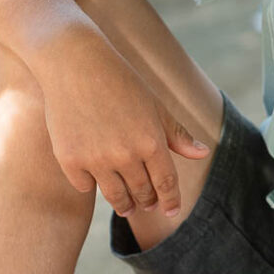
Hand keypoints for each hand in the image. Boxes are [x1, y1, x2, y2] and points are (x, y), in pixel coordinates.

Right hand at [41, 32, 209, 217]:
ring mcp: (96, 160)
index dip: (171, 200)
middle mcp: (126, 155)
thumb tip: (203, 153)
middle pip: (142, 193)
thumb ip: (177, 134)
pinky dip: (92, 185)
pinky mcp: (70, 160)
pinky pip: (85, 186)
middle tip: (148, 205)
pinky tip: (96, 183)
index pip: (166, 183)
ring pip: (116, 197)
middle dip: (148, 202)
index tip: (171, 211)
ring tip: (126, 207)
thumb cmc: (119, 81)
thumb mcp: (154, 105)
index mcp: (152, 141)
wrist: (74, 63)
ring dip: (124, 205)